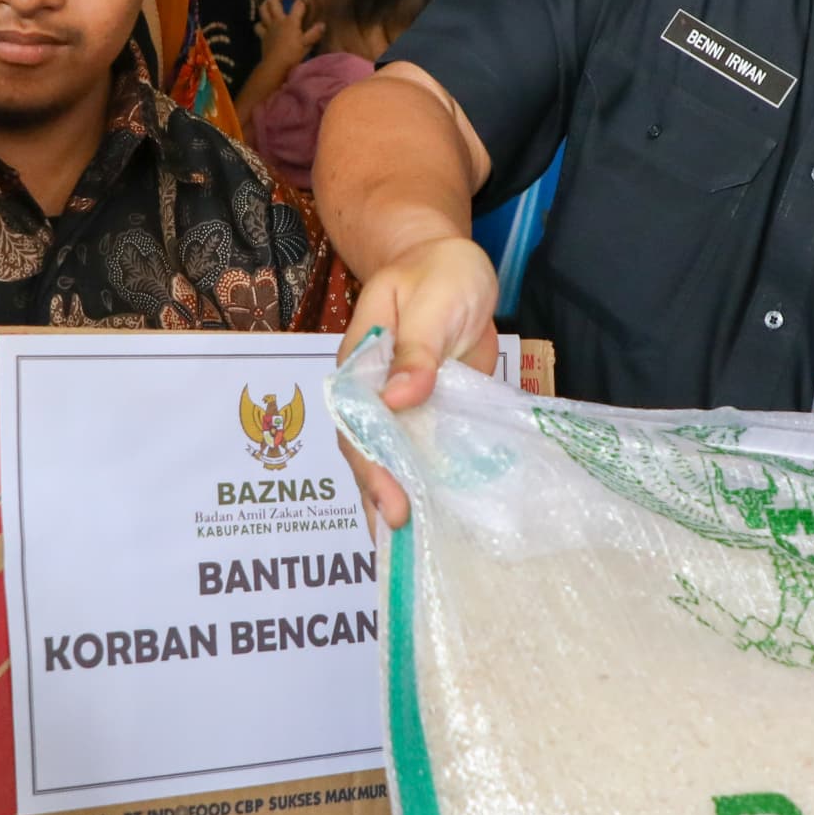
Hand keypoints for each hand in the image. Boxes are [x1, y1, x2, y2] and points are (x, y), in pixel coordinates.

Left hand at [256, 0, 324, 70]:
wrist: (275, 66)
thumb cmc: (292, 55)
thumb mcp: (307, 44)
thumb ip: (314, 33)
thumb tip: (322, 24)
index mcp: (291, 21)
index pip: (298, 5)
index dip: (303, 0)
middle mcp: (278, 20)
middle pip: (273, 1)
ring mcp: (268, 27)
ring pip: (263, 9)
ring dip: (267, 3)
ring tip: (273, 2)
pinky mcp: (262, 35)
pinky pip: (258, 25)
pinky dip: (261, 22)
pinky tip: (265, 23)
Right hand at [333, 235, 500, 528]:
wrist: (457, 266)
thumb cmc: (438, 274)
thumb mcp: (430, 300)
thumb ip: (417, 348)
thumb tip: (399, 398)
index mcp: (361, 362)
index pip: (356, 422)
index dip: (371, 464)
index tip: (391, 500)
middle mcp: (374, 393)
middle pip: (367, 450)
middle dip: (380, 493)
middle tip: (401, 533)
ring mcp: (401, 408)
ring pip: (391, 459)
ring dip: (397, 498)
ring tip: (407, 548)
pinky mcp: (430, 416)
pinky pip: (426, 454)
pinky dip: (429, 485)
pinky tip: (436, 520)